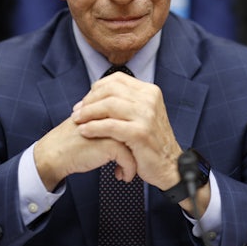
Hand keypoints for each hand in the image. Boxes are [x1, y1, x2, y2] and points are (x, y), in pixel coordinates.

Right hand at [34, 115, 134, 190]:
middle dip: (139, 150)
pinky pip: (130, 158)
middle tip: (136, 161)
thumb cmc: (70, 142)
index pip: (133, 120)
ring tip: (128, 171)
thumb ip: (108, 123)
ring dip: (135, 161)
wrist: (54, 154)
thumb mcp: (92, 125)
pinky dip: (129, 170)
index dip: (135, 139)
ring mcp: (112, 128)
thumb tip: (128, 130)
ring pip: (137, 145)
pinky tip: (121, 176)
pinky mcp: (110, 144)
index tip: (135, 152)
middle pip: (138, 131)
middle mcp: (112, 116)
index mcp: (107, 108)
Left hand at [71, 71, 182, 190]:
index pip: (117, 79)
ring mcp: (146, 115)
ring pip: (108, 105)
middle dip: (89, 100)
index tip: (85, 101)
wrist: (169, 165)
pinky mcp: (140, 133)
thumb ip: (126, 102)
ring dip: (88, 113)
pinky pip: (110, 126)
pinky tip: (84, 131)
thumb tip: (97, 93)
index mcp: (149, 91)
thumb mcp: (143, 115)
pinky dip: (93, 127)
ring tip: (77, 121)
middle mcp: (149, 99)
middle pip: (110, 90)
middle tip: (77, 112)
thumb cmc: (151, 142)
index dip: (97, 88)